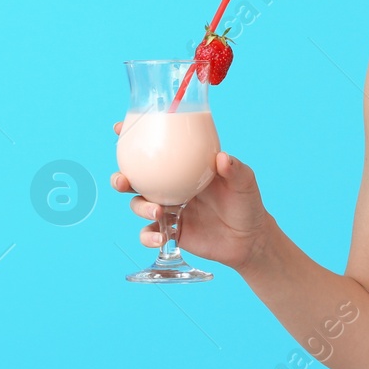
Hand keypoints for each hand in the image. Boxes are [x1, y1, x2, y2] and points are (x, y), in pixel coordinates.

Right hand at [110, 121, 275, 272]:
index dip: (134, 138)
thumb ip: (234, 169)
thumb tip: (223, 158)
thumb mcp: (244, 182)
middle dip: (121, 178)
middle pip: (136, 178)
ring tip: (156, 211)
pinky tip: (160, 237)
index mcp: (184, 167)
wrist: (250, 240)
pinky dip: (149, 236)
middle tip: (123, 180)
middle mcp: (171, 186)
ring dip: (140, 207)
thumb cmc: (246, 203)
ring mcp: (169, 209)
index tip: (119, 129)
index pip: (156, 149)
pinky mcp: (170, 232)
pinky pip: (150, 233)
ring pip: (139, 205)